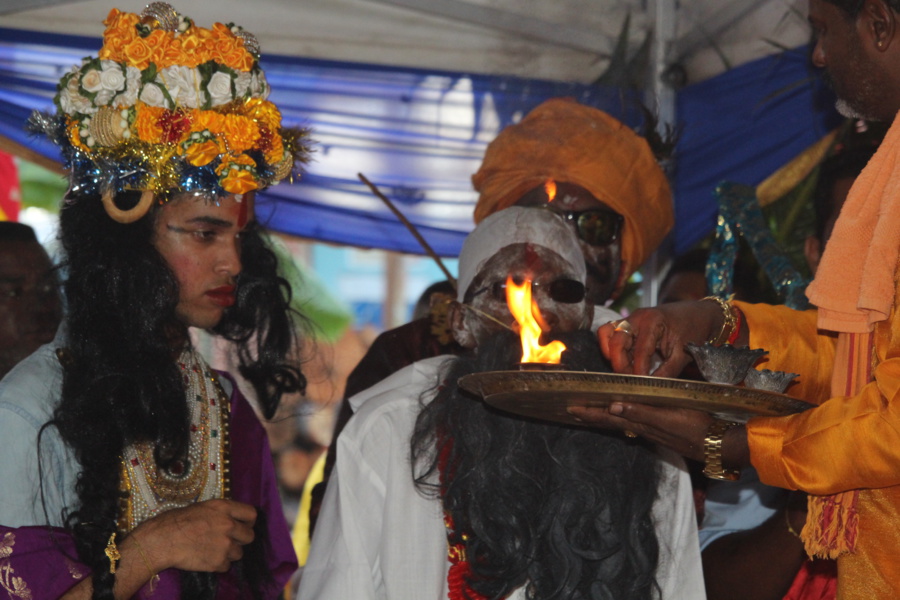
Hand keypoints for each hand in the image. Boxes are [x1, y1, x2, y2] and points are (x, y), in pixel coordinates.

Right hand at [130, 499, 256, 573]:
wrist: (161, 541)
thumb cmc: (175, 521)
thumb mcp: (202, 507)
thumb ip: (220, 513)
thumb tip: (231, 519)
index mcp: (224, 508)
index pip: (251, 514)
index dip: (248, 522)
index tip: (243, 526)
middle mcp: (228, 525)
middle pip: (250, 536)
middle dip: (241, 540)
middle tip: (229, 541)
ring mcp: (225, 545)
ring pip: (239, 553)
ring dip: (229, 553)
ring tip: (213, 550)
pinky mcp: (218, 562)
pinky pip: (227, 566)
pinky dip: (219, 564)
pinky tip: (206, 559)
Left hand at [569, 401, 713, 461]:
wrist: (718, 444)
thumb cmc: (696, 427)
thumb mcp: (668, 417)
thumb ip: (642, 411)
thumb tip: (613, 405)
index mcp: (641, 423)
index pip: (609, 417)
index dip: (590, 412)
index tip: (571, 408)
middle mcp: (643, 428)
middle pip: (612, 421)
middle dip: (592, 415)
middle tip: (572, 409)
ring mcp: (652, 430)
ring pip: (622, 422)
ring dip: (605, 416)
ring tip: (590, 411)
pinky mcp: (661, 429)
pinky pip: (635, 422)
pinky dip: (623, 417)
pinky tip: (621, 415)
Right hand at [598, 301, 722, 376]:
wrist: (696, 314)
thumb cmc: (692, 331)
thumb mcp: (683, 354)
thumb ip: (667, 373)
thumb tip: (650, 389)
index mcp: (653, 322)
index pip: (640, 351)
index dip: (638, 371)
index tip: (639, 386)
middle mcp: (636, 317)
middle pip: (616, 342)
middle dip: (620, 364)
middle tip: (630, 379)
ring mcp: (629, 318)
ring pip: (606, 334)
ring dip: (611, 354)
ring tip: (624, 368)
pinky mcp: (625, 323)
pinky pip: (608, 333)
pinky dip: (610, 348)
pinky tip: (624, 360)